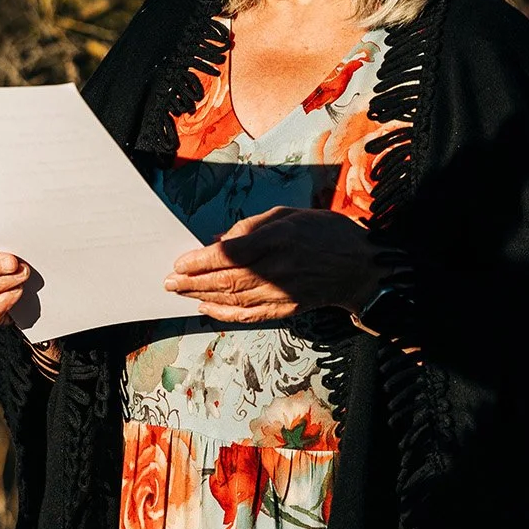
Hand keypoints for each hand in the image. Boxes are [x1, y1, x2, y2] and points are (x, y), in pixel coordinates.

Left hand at [164, 206, 389, 324]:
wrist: (360, 267)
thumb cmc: (325, 233)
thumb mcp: (289, 215)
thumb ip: (252, 227)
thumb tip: (218, 242)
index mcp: (279, 238)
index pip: (230, 253)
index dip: (200, 261)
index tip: (179, 262)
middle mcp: (279, 268)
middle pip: (226, 279)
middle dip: (191, 281)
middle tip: (168, 282)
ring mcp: (283, 293)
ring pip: (233, 299)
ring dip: (201, 297)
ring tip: (179, 293)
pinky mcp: (287, 310)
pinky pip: (249, 314)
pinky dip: (224, 313)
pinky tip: (206, 308)